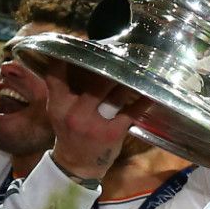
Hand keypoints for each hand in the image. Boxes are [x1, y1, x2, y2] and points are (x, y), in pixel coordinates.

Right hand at [40, 61, 142, 181]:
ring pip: (116, 94)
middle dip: (110, 68)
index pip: (57, 75)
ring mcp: (94, 123)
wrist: (76, 166)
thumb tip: (80, 61)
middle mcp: (74, 113)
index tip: (79, 42)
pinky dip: (143, 101)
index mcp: (58, 105)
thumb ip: (65, 90)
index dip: (66, 58)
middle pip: (96, 82)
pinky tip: (152, 92)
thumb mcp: (59, 112)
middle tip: (122, 53)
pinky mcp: (112, 132)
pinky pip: (131, 111)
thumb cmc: (69, 134)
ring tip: (140, 67)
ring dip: (129, 81)